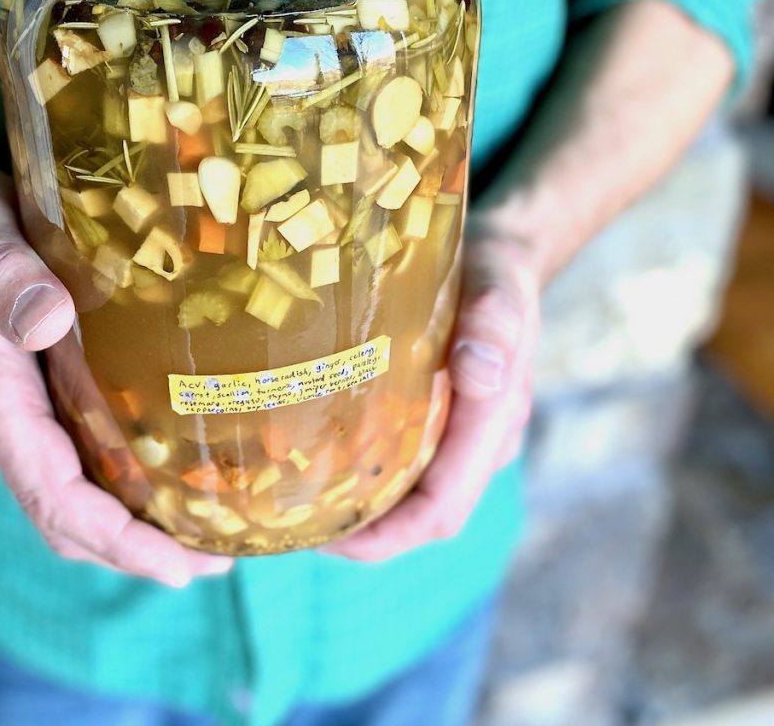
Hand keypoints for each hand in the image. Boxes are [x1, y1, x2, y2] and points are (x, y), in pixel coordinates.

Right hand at [0, 165, 232, 585]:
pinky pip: (90, 456)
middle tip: (217, 560)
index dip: (114, 538)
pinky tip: (180, 466)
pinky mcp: (51, 391)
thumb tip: (50, 320)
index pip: (52, 495)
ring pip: (80, 496)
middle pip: (69, 518)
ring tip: (213, 531)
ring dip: (139, 526)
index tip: (177, 564)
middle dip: (137, 551)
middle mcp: (11, 420)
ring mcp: (30, 411)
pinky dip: (133, 480)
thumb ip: (3, 274)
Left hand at [325, 222, 540, 560]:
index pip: (443, 507)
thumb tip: (480, 375)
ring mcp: (462, 435)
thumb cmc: (498, 273)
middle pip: (420, 515)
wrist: (505, 258)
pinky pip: (406, 462)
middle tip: (293, 528)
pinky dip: (366, 475)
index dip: (388, 536)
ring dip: (361, 511)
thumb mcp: (498, 288)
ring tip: (297, 505)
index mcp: (495, 424)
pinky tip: (321, 460)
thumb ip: (494, 327)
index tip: (329, 539)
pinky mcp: (441, 418)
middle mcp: (480, 443)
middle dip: (363, 534)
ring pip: (410, 494)